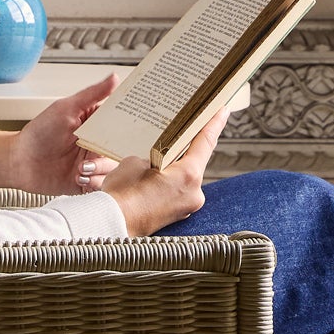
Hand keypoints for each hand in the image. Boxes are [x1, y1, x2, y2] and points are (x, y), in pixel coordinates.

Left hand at [0, 72, 121, 197]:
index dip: (130, 125)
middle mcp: (96, 144)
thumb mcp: (66, 108)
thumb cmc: (39, 133)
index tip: (137, 128)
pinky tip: (79, 178)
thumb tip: (114, 77)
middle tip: (96, 153)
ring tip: (80, 168)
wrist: (19, 162)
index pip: (121, 123)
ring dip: (99, 169)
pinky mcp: (87, 181)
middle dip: (111, 153)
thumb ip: (92, 94)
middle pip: (121, 149)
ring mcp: (92, 164)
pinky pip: (102, 185)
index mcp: (95, 124)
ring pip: (113, 168)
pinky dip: (94, 183)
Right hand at [102, 103, 232, 236]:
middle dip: (184, 148)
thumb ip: (154, 157)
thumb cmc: (122, 194)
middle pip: (194, 161)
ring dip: (173, 168)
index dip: (214, 123)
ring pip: (184, 178)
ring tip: (153, 163)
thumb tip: (156, 162)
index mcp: (188, 174)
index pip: (206, 142)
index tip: (222, 110)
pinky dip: (168, 183)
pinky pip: (176, 192)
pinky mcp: (177, 215)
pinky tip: (151, 180)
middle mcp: (194, 192)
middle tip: (178, 133)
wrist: (111, 224)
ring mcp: (187, 206)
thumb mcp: (136, 162)